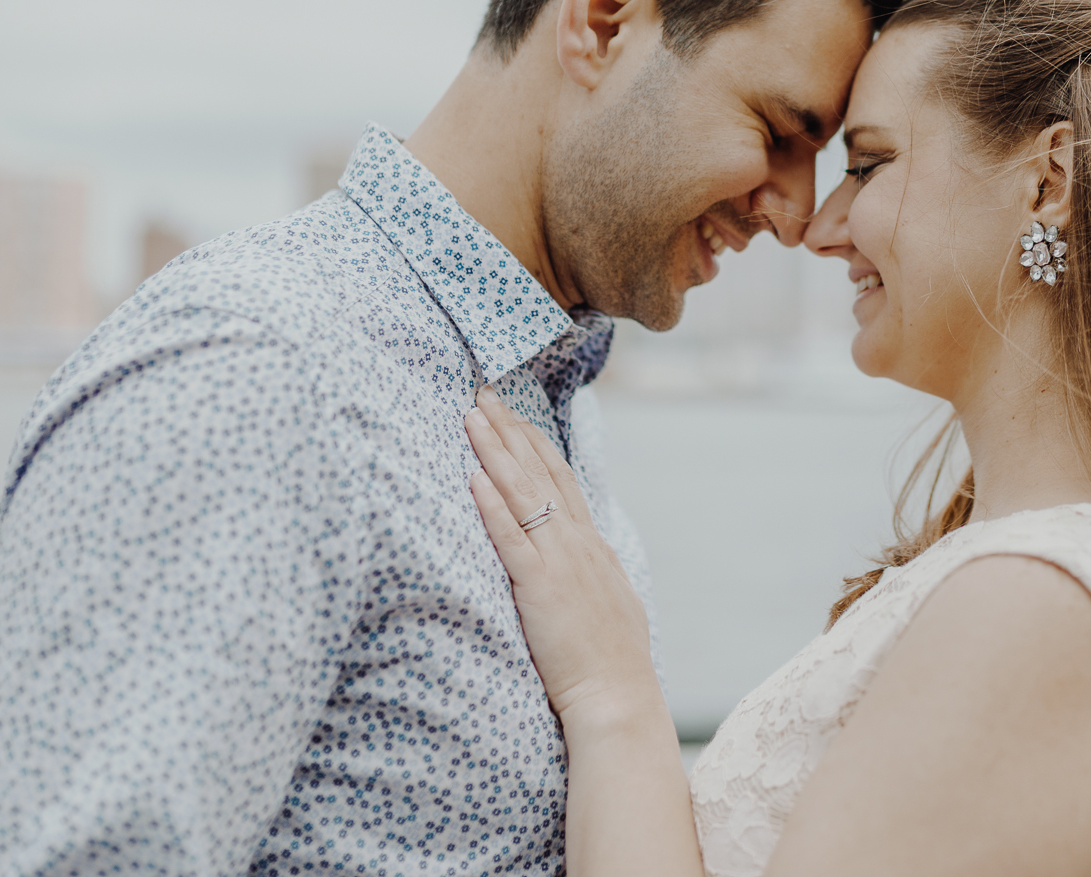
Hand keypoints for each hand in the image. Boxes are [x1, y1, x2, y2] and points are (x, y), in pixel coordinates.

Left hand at [465, 387, 660, 730]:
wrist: (618, 697)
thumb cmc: (612, 663)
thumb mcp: (609, 603)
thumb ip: (590, 573)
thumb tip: (579, 559)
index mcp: (593, 546)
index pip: (562, 479)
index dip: (535, 443)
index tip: (514, 414)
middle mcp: (578, 544)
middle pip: (540, 472)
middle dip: (510, 430)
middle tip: (484, 392)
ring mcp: (560, 562)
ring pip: (523, 493)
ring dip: (495, 450)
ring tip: (472, 416)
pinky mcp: (538, 587)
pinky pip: (510, 538)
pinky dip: (491, 505)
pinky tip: (474, 477)